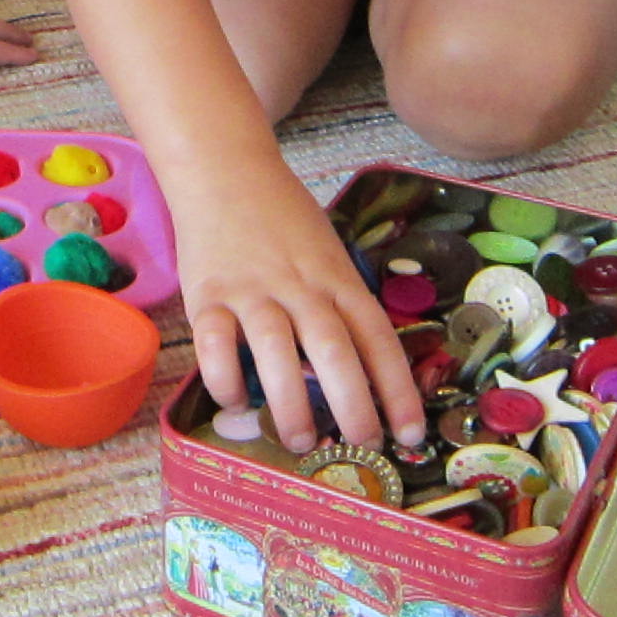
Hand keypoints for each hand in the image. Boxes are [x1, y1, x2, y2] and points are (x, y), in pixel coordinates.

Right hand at [169, 163, 424, 454]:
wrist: (223, 169)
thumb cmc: (282, 216)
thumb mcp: (328, 251)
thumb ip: (341, 301)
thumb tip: (364, 371)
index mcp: (337, 277)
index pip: (377, 338)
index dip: (397, 390)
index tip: (410, 435)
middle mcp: (299, 286)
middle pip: (333, 350)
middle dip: (352, 406)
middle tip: (360, 448)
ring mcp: (251, 290)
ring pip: (277, 351)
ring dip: (291, 404)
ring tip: (301, 441)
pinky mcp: (207, 294)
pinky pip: (215, 344)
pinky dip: (226, 379)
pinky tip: (236, 401)